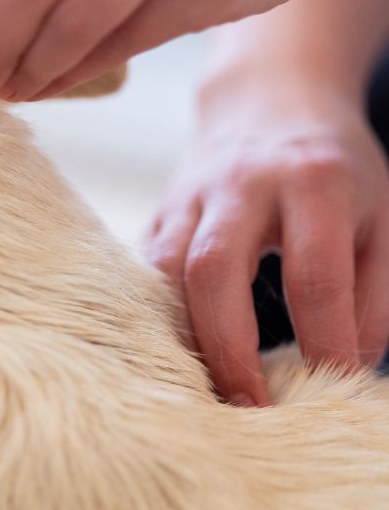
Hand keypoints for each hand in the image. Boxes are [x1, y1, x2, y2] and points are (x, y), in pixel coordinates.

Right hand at [143, 72, 388, 405]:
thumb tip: (348, 364)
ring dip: (179, 334)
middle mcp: (240, 183)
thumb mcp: (382, 217)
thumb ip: (374, 292)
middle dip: (227, 348)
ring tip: (201, 390)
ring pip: (164, 269)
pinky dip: (153, 311)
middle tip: (248, 409)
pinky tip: (169, 351)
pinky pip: (144, 266)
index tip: (334, 389)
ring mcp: (189, 193)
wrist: (268, 100)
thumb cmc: (335, 168)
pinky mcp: (159, 208)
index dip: (324, 341)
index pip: (314, 274)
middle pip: (214, 270)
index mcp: (312, 182)